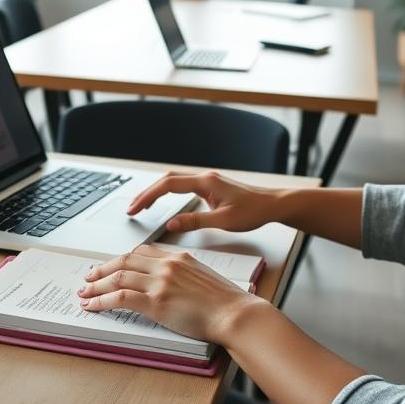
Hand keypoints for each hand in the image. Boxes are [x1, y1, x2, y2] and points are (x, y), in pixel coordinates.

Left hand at [76, 244, 267, 345]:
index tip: (112, 266)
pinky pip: (120, 297)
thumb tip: (173, 285)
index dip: (122, 260)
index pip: (142, 252)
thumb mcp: (204, 278)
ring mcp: (160, 282)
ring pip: (118, 277)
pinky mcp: (156, 301)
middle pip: (125, 260)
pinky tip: (92, 305)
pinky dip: (101, 300)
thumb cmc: (226, 302)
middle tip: (90, 276)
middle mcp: (166, 265)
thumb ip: (185, 276)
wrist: (235, 313)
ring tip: (85, 292)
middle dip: (103, 269)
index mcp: (178, 257)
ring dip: (97, 285)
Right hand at [127, 171, 281, 233]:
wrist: (273, 205)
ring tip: (141, 207)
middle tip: (131, 209)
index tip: (135, 208)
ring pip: (174, 182)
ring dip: (156, 192)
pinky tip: (164, 204)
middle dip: (147, 193)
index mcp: (205, 182)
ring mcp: (207, 182)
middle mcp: (204, 178)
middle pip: (167, 180)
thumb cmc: (254, 211)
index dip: (149, 196)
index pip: (169, 185)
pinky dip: (168, 194)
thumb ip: (195, 222)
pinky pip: (182, 187)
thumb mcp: (223, 222)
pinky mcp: (210, 188)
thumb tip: (171, 225)